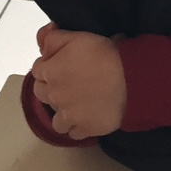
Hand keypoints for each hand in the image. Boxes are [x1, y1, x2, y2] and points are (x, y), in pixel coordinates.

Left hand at [30, 24, 126, 139]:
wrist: (132, 79)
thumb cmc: (105, 54)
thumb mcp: (77, 36)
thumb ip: (53, 38)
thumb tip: (41, 43)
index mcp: (50, 72)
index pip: (38, 70)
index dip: (50, 65)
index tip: (64, 63)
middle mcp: (54, 96)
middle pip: (42, 93)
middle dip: (52, 87)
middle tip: (71, 82)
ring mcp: (69, 116)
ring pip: (56, 119)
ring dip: (63, 112)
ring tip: (78, 105)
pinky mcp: (85, 129)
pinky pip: (74, 133)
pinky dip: (78, 127)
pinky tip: (88, 118)